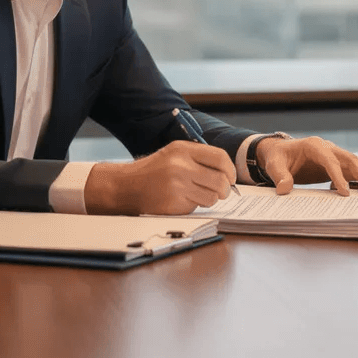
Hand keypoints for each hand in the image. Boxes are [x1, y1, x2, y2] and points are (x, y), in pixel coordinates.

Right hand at [84, 141, 235, 214]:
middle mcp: (181, 166)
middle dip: (224, 189)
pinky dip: (195, 205)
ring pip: (212, 196)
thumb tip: (228, 173)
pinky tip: (182, 199)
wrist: (126, 186)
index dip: (230, 170)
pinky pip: (197, 206)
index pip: (220, 158)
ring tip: (197, 194)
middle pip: (220, 180)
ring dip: (210, 198)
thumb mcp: (174, 153)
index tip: (231, 177)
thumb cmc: (154, 170)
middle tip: (221, 191)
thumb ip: (199, 158)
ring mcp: (178, 186)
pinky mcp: (174, 204)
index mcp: (183, 150)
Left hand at [255, 136, 357, 196]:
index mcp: (314, 145)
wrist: (280, 153)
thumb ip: (280, 176)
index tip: (344, 192)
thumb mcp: (274, 165)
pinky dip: (353, 182)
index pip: (330, 160)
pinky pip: (348, 172)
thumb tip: (284, 190)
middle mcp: (327, 148)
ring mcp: (332, 155)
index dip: (338, 176)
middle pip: (350, 159)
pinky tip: (349, 196)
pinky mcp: (334, 164)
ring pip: (353, 164)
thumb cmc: (278, 157)